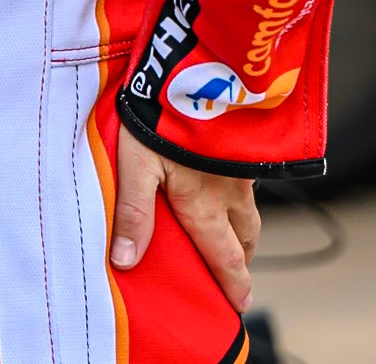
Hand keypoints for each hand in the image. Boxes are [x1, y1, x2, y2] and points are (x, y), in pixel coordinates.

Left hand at [109, 124, 259, 312]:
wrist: (201, 69)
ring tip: (234, 233)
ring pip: (249, 207)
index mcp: (204, 206)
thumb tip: (126, 262)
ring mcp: (240, 165)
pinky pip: (247, 176)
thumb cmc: (164, 117)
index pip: (224, 258)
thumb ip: (133, 213)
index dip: (233, 285)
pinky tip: (227, 177)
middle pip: (246, 236)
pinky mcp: (242, 139)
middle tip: (236, 273)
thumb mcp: (138, 165)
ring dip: (244, 227)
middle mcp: (229, 191)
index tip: (239, 306)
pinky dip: (242, 190)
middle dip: (242, 258)